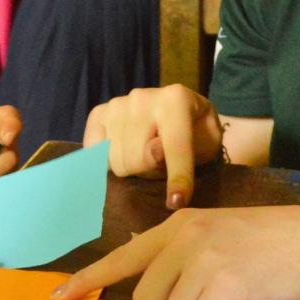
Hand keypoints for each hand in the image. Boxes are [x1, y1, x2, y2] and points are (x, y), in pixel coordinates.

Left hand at [51, 206, 299, 299]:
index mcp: (180, 223)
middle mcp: (183, 236)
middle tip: (215, 298)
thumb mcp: (220, 235)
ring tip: (235, 298)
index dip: (90, 279)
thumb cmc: (279, 243)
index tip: (59, 296)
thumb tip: (153, 291)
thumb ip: (184, 255)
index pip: (123, 256)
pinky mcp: (223, 280)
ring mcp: (202, 257)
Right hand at [83, 86, 221, 208]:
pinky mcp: (99, 113)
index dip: (177, 177)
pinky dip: (106, 160)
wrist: (177, 109)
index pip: (175, 146)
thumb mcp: (205, 144)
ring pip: (114, 160)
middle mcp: (142, 97)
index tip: (176, 202)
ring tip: (142, 156)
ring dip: (130, 168)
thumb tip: (152, 152)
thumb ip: (187, 150)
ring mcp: (117, 104)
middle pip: (137, 159)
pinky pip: (94, 152)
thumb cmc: (196, 132)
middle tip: (160, 164)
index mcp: (176, 100)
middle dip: (149, 171)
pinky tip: (122, 152)